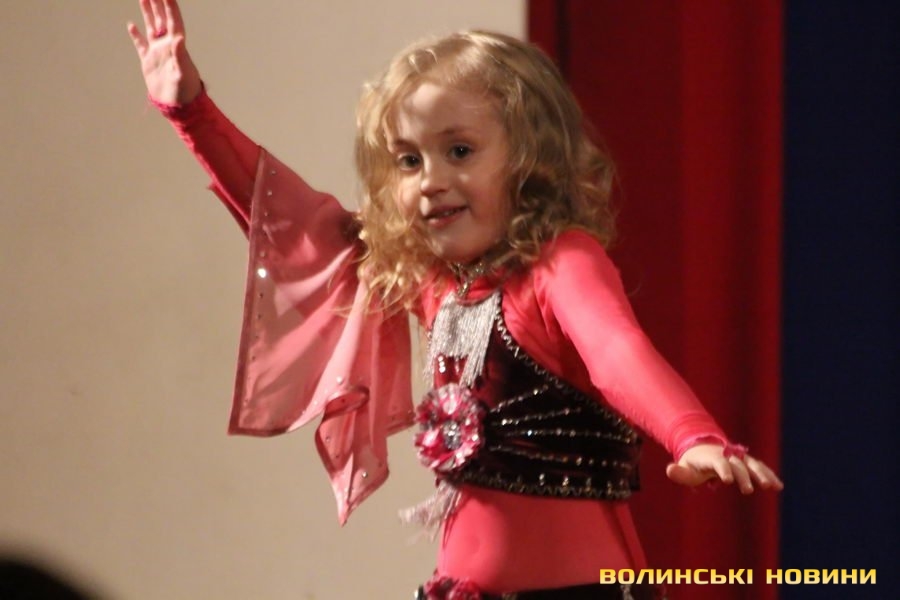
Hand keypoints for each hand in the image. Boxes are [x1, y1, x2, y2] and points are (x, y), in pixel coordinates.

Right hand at [127, 0, 200, 104]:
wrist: (177, 106)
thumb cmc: (185, 90)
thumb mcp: (184, 73)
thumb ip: (180, 55)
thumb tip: (178, 38)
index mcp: (177, 45)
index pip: (173, 19)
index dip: (170, 5)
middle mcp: (167, 45)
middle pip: (162, 18)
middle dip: (158, 2)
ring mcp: (157, 52)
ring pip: (152, 27)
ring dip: (148, 12)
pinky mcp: (148, 61)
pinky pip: (141, 44)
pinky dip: (136, 34)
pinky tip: (131, 25)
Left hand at [666, 443, 783, 493]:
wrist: (704, 448)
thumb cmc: (693, 463)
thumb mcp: (685, 468)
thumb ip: (679, 472)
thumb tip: (669, 469)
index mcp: (711, 457)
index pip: (718, 462)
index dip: (723, 469)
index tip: (727, 480)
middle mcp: (727, 455)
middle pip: (737, 465)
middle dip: (742, 476)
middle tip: (746, 490)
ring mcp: (738, 458)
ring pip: (751, 465)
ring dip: (761, 474)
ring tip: (771, 486)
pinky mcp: (747, 463)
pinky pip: (759, 468)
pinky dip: (768, 475)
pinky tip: (778, 486)